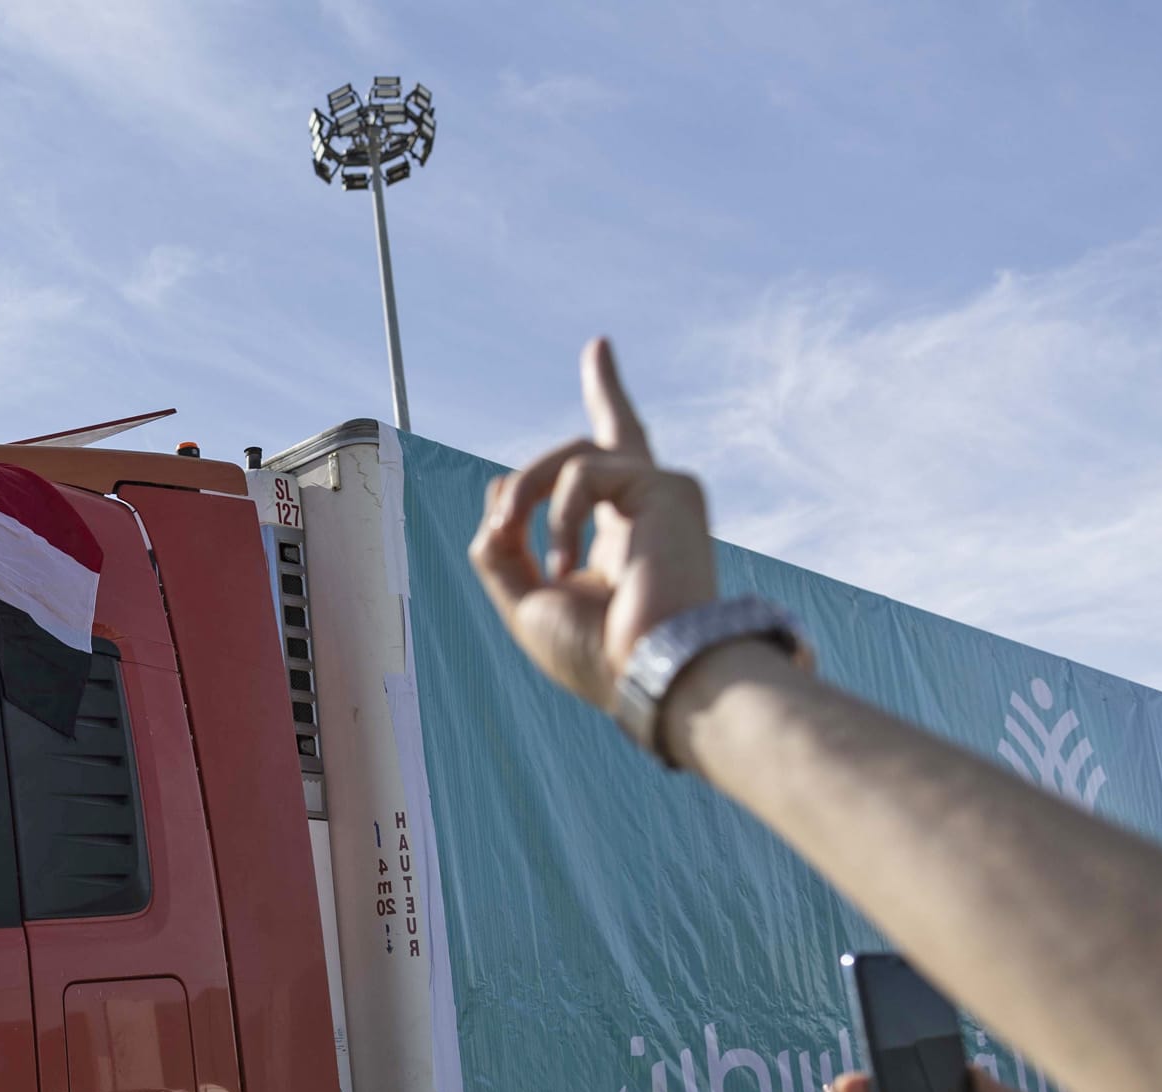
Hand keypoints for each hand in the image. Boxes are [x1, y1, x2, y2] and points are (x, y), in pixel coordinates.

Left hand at [466, 339, 717, 714]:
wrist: (651, 673)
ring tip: (520, 537)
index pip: (595, 482)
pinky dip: (558, 512)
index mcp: (615, 541)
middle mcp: (643, 512)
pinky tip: (564, 562)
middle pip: (623, 433)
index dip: (563, 462)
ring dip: (527, 490)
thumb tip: (496, 504)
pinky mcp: (665, 486)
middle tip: (600, 347)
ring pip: (572, 454)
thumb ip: (503, 552)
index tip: (570, 401)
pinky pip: (584, 471)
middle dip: (609, 389)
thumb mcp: (528, 603)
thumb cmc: (598, 655)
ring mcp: (659, 495)